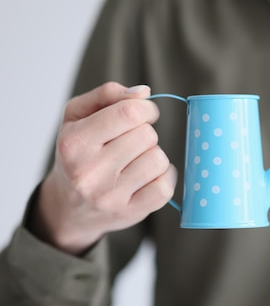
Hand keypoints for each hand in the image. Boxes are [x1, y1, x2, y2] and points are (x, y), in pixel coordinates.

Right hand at [34, 82, 176, 254]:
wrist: (69, 207)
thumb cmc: (78, 154)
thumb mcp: (77, 116)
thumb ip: (107, 95)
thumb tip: (144, 93)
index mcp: (75, 142)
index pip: (129, 113)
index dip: (146, 108)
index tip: (144, 113)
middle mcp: (90, 172)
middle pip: (147, 136)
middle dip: (146, 133)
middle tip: (131, 142)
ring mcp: (110, 196)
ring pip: (159, 160)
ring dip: (154, 155)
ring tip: (136, 160)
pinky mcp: (130, 212)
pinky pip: (165, 187)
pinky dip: (164, 177)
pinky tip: (149, 176)